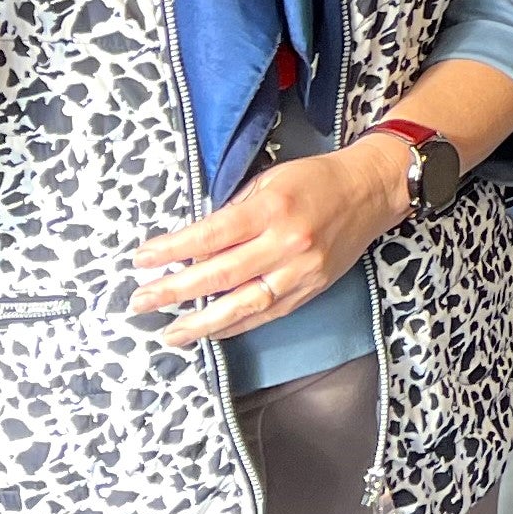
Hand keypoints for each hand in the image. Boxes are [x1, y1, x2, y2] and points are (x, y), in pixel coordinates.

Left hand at [131, 142, 406, 345]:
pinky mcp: (312, 288)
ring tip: (171, 333)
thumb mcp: (270, 181)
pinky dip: (236, 325)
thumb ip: (233, 214)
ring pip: (244, 305)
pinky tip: (211, 331)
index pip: (211, 234)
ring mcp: (302, 270)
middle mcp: (288, 243)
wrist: (372, 190)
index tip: (142, 260)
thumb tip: (194, 249)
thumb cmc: (316, 179)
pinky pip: (267, 313)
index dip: (173, 250)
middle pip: (221, 274)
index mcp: (273, 208)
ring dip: (202, 323)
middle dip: (175, 291)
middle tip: (140, 300)